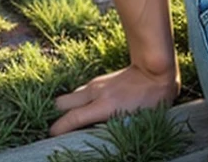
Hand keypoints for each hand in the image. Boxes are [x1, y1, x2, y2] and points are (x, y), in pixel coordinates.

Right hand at [49, 62, 180, 135]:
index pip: (70, 118)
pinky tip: (85, 110)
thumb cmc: (151, 99)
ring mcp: (97, 84)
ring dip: (67, 108)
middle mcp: (94, 92)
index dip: (57, 130)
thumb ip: (113, 128)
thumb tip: (98, 137)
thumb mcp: (135, 119)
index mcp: (102, 105)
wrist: (156, 70)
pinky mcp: (101, 80)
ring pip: (71, 96)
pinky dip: (78, 101)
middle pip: (61, 103)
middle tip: (57, 130)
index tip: (50, 138)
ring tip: (68, 122)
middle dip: (55, 116)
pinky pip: (82, 92)